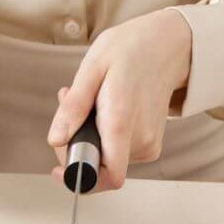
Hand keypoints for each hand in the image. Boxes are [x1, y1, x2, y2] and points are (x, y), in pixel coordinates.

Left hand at [47, 9, 191, 191]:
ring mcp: (148, 145)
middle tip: (68, 107)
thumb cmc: (130, 50)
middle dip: (74, 144)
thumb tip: (55, 140)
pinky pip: (116, 152)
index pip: (108, 176)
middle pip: (97, 167)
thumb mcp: (93, 67)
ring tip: (89, 100)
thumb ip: (74, 106)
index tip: (60, 167)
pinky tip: (102, 109)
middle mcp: (140, 141)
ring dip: (86, 136)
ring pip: (104, 158)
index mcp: (121, 122)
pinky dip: (102, 136)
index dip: (80, 177)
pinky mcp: (149, 145)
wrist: (167, 45)